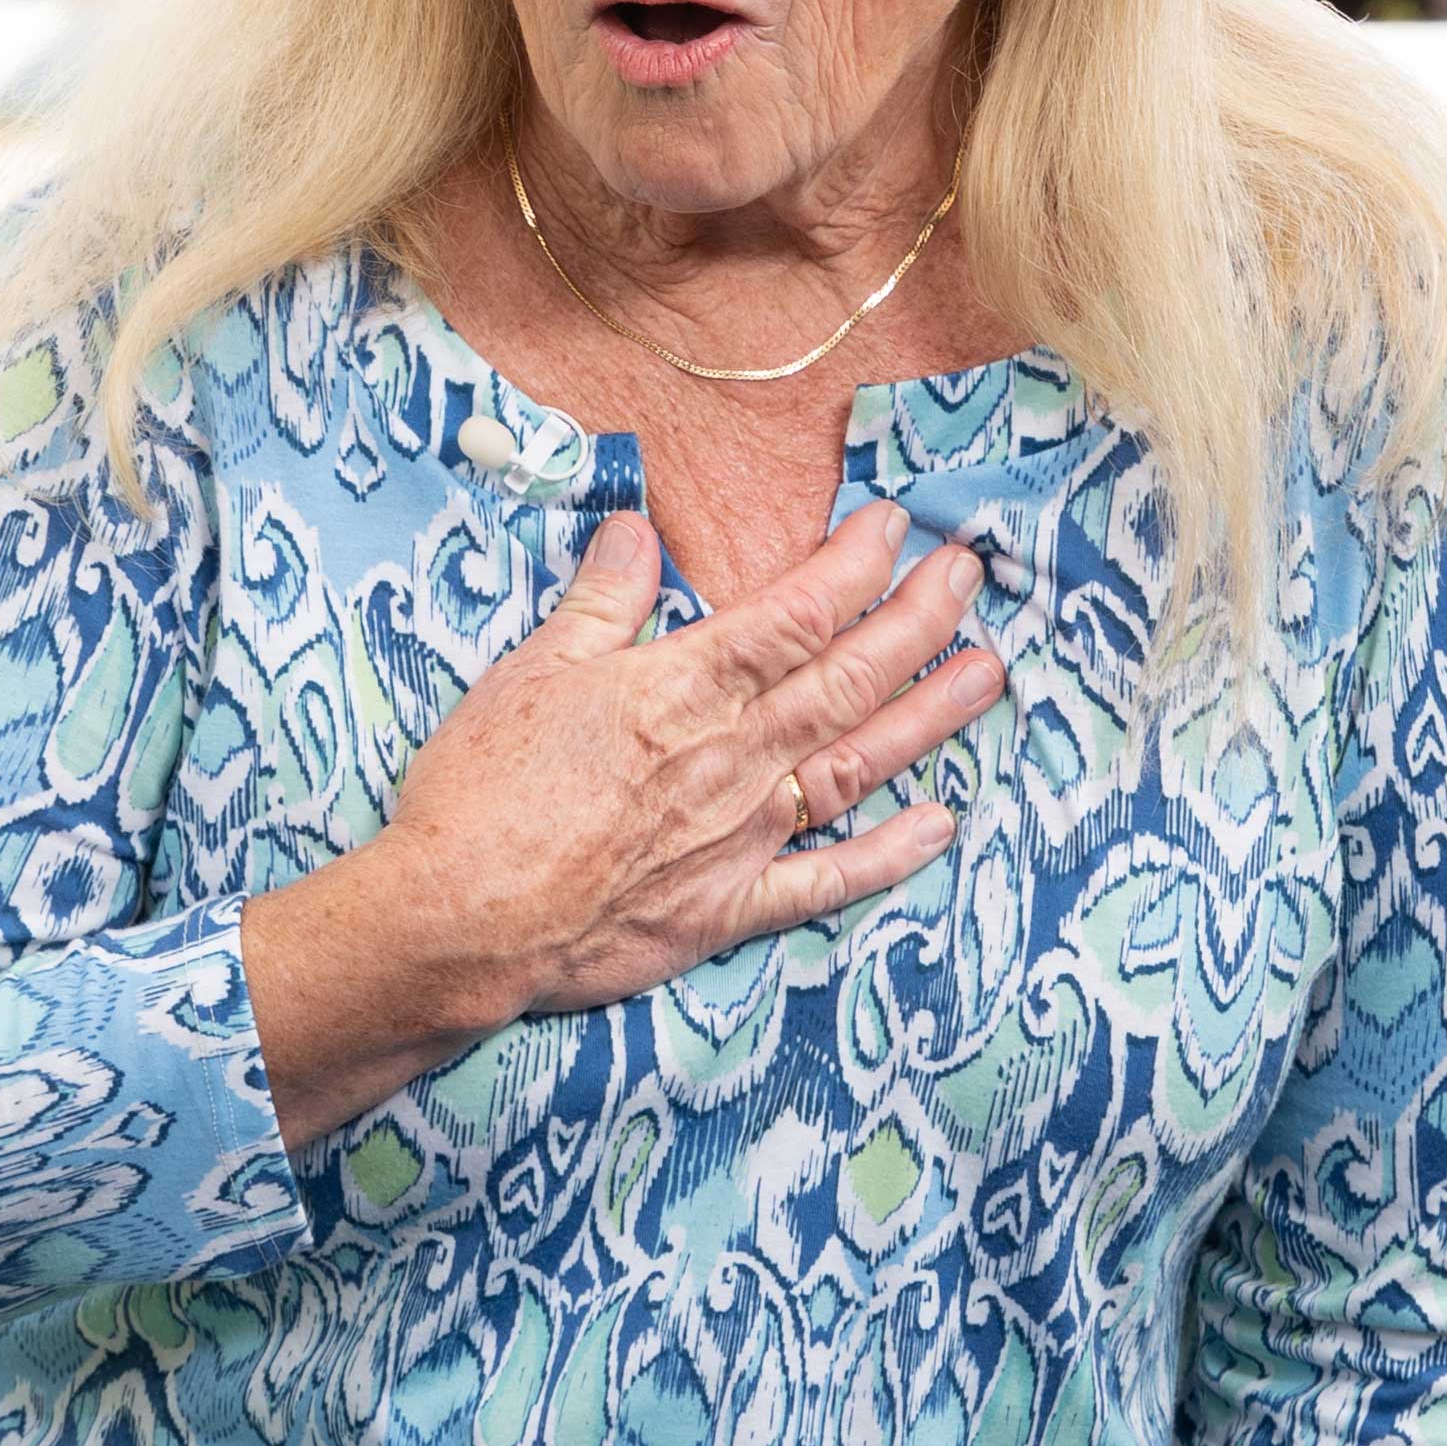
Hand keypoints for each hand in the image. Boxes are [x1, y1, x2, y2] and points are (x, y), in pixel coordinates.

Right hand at [240, 499, 1003, 1147]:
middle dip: (919, 620)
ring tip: (988, 673)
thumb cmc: (481, 792)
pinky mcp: (726, 909)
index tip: (897, 524)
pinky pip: (826, 881)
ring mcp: (739, 837)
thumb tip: (637, 528)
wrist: (459, 920)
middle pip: (848, 679)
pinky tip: (940, 825)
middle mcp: (731, 758)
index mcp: (683, 690)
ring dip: (929, 717)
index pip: (795, 614)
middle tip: (972, 574)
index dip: (855, 566)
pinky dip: (889, 855)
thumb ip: (600, 601)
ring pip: (857, 765)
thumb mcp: (529, 671)